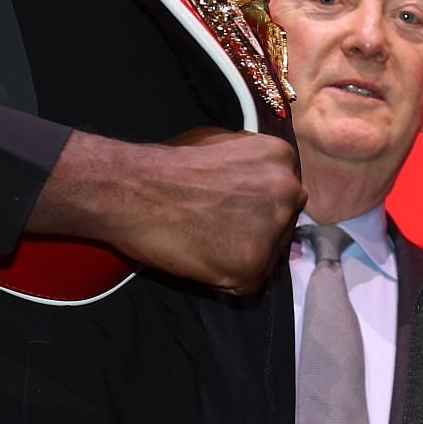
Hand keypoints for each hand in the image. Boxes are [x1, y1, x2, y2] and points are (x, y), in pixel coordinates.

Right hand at [28, 127, 305, 294]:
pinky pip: (249, 283)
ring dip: (244, 254)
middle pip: (284, 222)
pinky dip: (227, 278)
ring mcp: (273, 232)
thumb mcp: (221, 141)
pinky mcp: (253, 268)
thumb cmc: (169, 164)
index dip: (259, 204)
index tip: (235, 209)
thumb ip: (250, 161)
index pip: (284, 191)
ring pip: (269, 254)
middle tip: (220, 228)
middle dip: (258, 228)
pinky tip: (203, 259)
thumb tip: (259, 177)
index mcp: (281, 158)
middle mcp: (288, 193)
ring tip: (207, 242)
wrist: (134, 190)